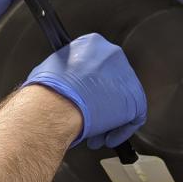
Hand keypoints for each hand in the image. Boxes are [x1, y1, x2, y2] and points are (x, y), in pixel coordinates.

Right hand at [21, 33, 146, 147]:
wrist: (54, 106)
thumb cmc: (47, 93)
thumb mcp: (50, 71)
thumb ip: (64, 74)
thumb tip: (63, 85)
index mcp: (92, 44)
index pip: (97, 67)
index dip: (90, 89)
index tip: (84, 101)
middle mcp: (112, 54)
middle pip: (112, 84)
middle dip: (100, 106)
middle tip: (90, 120)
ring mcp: (126, 76)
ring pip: (122, 101)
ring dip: (108, 121)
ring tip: (95, 134)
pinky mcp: (135, 99)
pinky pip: (134, 116)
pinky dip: (122, 130)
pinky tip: (107, 138)